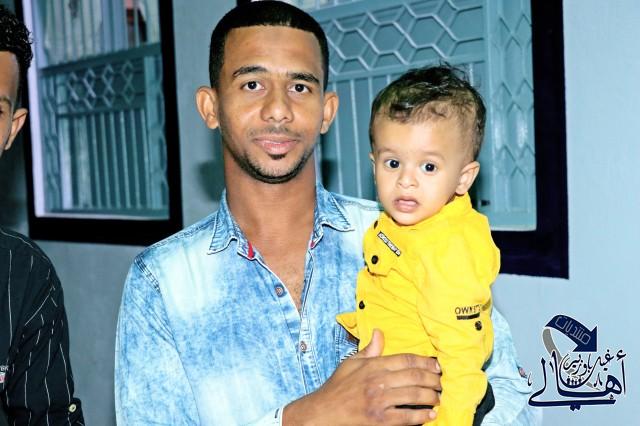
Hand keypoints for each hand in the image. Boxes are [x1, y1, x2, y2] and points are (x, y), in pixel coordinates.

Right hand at [283, 329, 441, 424]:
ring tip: (438, 397)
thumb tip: (379, 333)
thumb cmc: (337, 388)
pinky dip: (421, 416)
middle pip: (414, 376)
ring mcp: (379, 401)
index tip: (436, 365)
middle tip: (441, 382)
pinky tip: (430, 415)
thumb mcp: (351, 363)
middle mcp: (378, 381)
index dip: (425, 361)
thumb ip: (369, 350)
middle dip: (433, 379)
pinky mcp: (380, 420)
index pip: (406, 359)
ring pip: (414, 396)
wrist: (323, 413)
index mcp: (373, 365)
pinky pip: (407, 417)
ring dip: (431, 397)